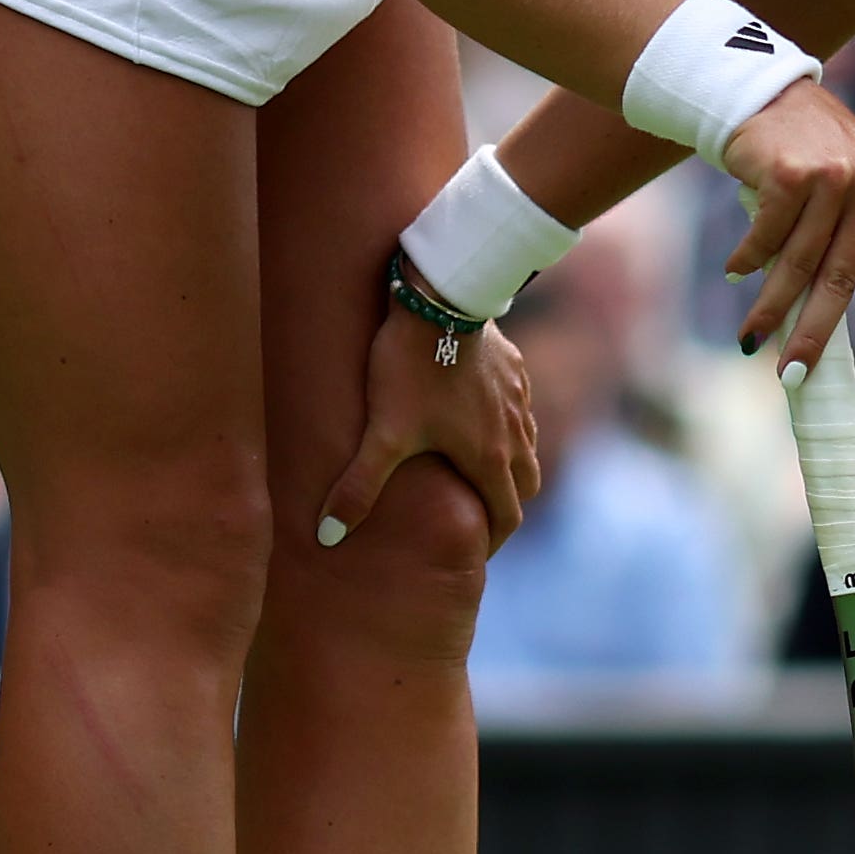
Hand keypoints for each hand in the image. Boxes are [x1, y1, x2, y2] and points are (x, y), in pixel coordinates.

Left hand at [321, 299, 538, 551]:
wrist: (441, 301)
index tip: (473, 553)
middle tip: (477, 513)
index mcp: (488, 459)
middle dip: (506, 505)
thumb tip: (327, 537)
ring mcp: (519, 401)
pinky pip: (521, 409)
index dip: (491, 542)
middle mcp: (514, 435)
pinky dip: (508, 425)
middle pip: (526, 486)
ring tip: (477, 467)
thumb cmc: (413, 369)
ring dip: (509, 465)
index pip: (507, 518)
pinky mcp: (515, 370)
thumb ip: (358, 486)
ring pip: (527, 447)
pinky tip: (480, 414)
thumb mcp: (382, 432)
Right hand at [718, 76, 854, 377]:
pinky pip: (766, 237)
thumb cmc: (819, 156)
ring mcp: (835, 178)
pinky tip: (736, 270)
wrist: (769, 95)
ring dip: (770, 308)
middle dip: (813, 336)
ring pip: (799, 266)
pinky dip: (747, 261)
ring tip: (751, 336)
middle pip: (845, 283)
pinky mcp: (790, 173)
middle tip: (793, 377)